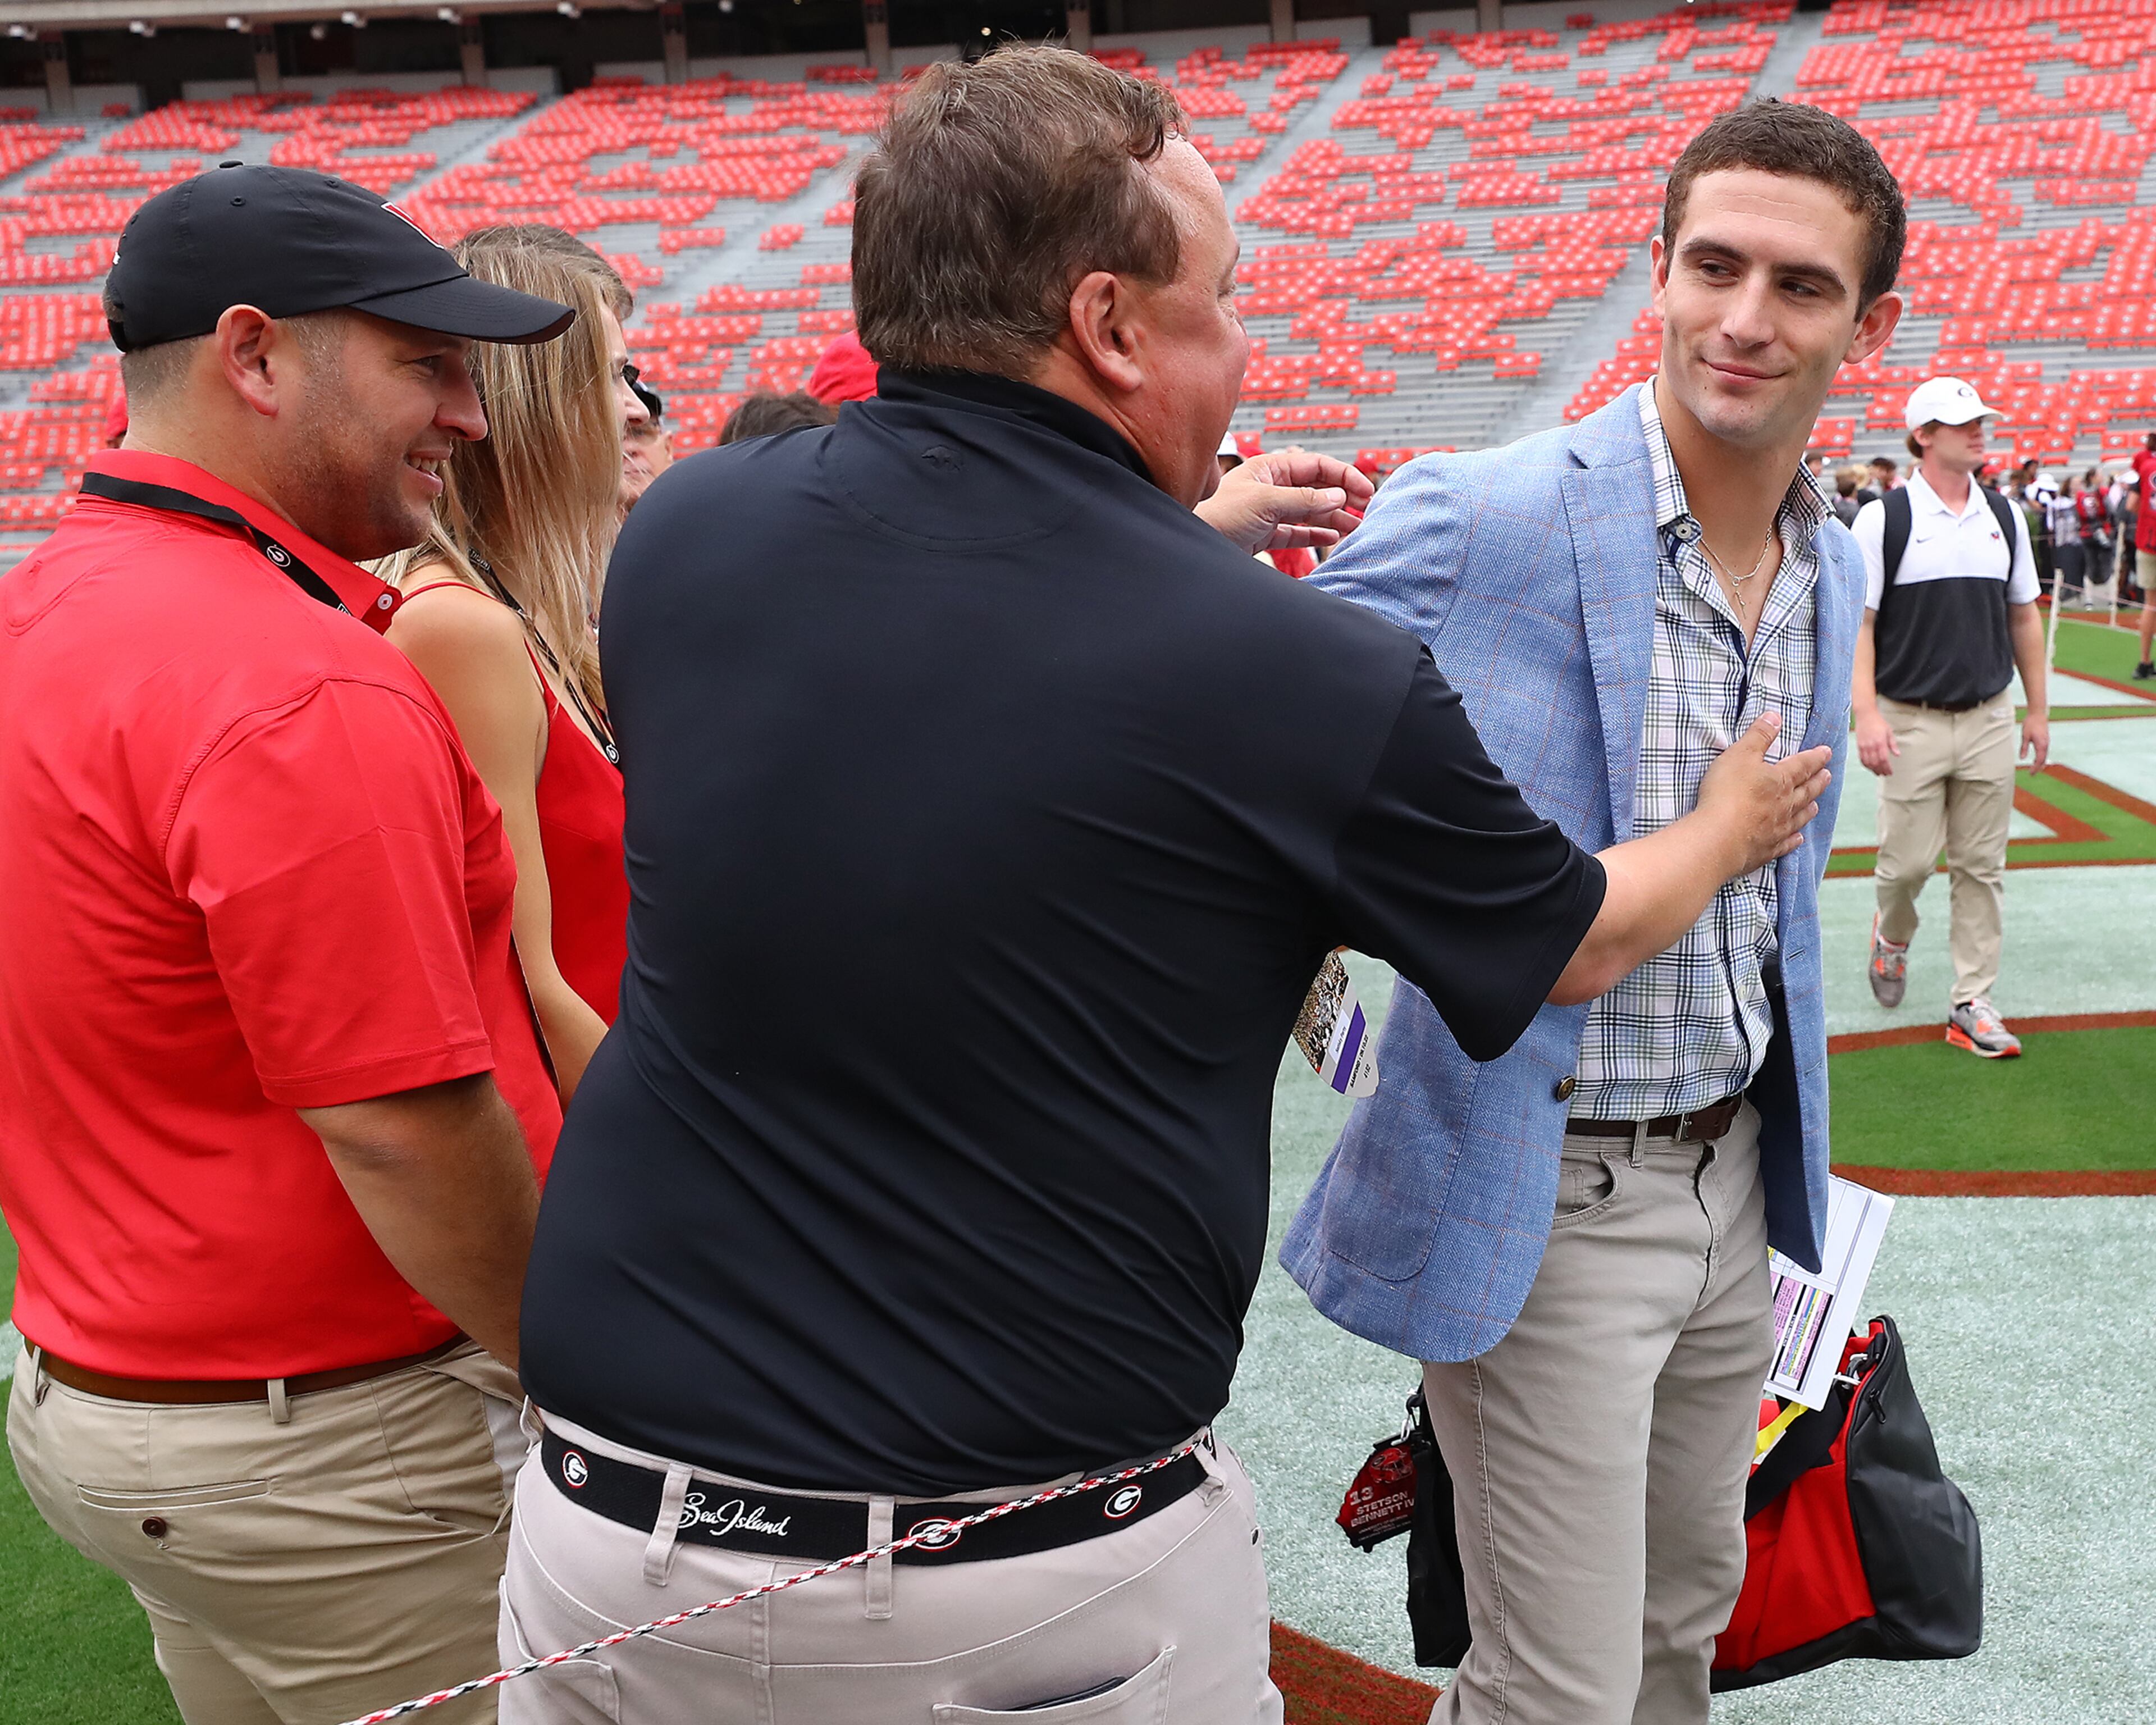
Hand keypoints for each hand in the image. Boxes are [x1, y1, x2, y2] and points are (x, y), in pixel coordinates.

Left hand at [1193, 445, 1374, 554]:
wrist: (1194, 547)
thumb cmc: (1219, 517)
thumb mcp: (1265, 503)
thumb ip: (1304, 499)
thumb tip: (1338, 495)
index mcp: (1270, 468)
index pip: (1316, 466)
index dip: (1343, 476)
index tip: (1365, 490)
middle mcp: (1271, 487)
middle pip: (1316, 488)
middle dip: (1342, 497)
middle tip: (1365, 510)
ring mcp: (1269, 511)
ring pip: (1310, 511)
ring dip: (1334, 518)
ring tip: (1355, 527)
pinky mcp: (1265, 534)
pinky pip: (1297, 532)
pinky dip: (1316, 534)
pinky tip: (1333, 538)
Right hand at [1694, 713, 1833, 876]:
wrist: (1719, 836)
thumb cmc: (1727, 792)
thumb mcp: (1739, 755)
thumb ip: (1758, 735)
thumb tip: (1775, 716)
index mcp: (1780, 779)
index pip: (1802, 765)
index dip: (1815, 757)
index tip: (1827, 752)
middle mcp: (1785, 804)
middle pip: (1806, 791)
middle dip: (1817, 782)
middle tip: (1828, 776)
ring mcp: (1777, 828)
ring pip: (1799, 817)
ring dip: (1808, 809)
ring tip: (1816, 805)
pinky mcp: (1766, 849)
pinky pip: (1786, 844)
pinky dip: (1794, 840)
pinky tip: (1798, 839)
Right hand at [1853, 706, 1898, 775]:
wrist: (1865, 715)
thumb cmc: (1878, 722)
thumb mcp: (1889, 732)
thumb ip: (1892, 744)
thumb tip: (1897, 754)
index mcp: (1880, 742)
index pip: (1884, 759)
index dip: (1887, 768)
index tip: (1890, 772)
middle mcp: (1871, 746)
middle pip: (1875, 763)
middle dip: (1880, 770)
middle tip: (1885, 774)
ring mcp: (1864, 746)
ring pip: (1868, 762)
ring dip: (1873, 769)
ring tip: (1878, 772)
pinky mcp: (1859, 746)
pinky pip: (1861, 759)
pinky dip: (1865, 765)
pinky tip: (1870, 767)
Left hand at [2020, 710, 2049, 771]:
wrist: (2038, 714)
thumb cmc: (2030, 724)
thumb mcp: (2024, 736)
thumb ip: (2024, 748)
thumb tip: (2022, 759)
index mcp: (2041, 744)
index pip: (2039, 759)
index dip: (2035, 767)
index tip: (2031, 773)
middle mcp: (2046, 744)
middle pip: (2043, 759)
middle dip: (2038, 767)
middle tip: (2032, 774)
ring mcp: (2046, 742)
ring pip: (2044, 755)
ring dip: (2040, 763)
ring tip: (2035, 769)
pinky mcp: (2045, 740)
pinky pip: (2044, 751)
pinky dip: (2041, 757)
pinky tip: (2037, 759)